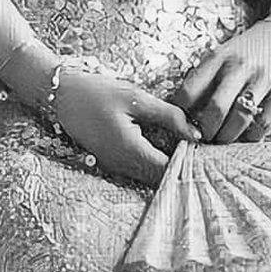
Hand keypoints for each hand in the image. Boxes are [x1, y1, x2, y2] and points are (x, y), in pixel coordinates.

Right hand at [53, 68, 201, 184]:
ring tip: (195, 150)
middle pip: (162, 179)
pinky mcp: (113, 160)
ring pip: (152, 176)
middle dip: (185, 169)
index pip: (169, 171)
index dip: (192, 166)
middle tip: (209, 153)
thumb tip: (196, 134)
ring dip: (172, 167)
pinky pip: (141, 169)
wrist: (60, 95)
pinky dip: (158, 162)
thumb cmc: (97, 92)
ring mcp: (116, 166)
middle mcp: (123, 166)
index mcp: (130, 151)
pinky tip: (173, 147)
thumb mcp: (136, 98)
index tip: (211, 154)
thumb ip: (169, 116)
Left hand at [167, 19, 270, 143]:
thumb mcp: (226, 51)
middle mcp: (239, 66)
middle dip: (207, 131)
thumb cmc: (254, 45)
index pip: (190, 90)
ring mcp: (263, 78)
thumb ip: (209, 75)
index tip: (184, 124)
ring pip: (239, 118)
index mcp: (219, 56)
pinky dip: (253, 136)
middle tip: (205, 138)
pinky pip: (264, 122)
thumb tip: (187, 109)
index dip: (182, 114)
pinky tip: (247, 136)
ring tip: (223, 140)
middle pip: (215, 109)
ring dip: (228, 137)